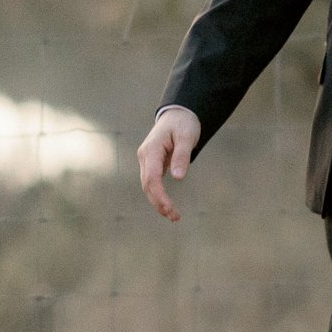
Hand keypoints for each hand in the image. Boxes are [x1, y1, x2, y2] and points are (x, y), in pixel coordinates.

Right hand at [136, 106, 201, 221]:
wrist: (178, 114)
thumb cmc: (184, 123)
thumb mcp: (187, 137)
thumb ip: (182, 156)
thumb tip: (177, 178)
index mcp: (151, 150)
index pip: (152, 178)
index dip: (159, 195)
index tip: (169, 208)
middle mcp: (145, 156)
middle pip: (147, 185)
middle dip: (159, 203)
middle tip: (174, 217)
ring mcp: (146, 160)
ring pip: (147, 185)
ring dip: (158, 201)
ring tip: (173, 216)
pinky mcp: (151, 163)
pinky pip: (152, 182)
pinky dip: (158, 195)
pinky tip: (167, 205)